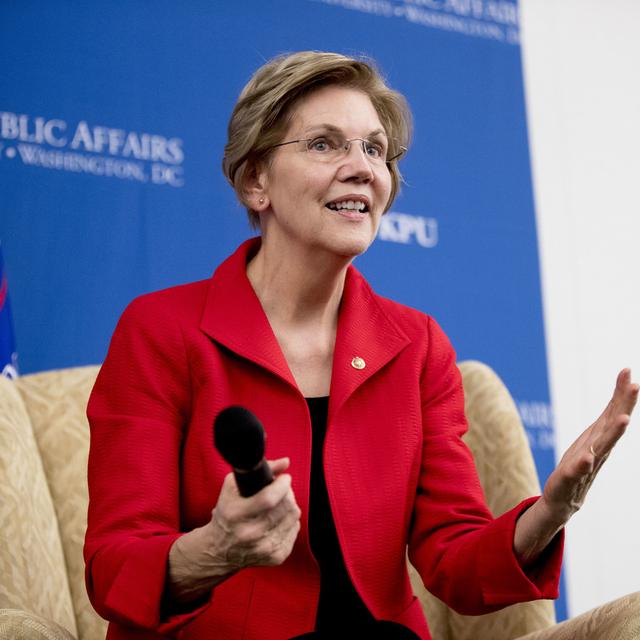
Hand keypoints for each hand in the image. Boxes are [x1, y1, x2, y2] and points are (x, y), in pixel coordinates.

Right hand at [209, 457, 300, 569]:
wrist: (219, 550)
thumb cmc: (227, 513)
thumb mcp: (232, 487)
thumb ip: (259, 470)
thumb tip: (285, 462)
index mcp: (235, 515)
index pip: (268, 498)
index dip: (282, 485)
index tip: (284, 477)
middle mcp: (249, 534)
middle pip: (285, 506)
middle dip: (287, 492)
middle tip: (281, 489)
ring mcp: (264, 548)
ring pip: (293, 517)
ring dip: (290, 505)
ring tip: (279, 503)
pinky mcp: (275, 557)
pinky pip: (295, 530)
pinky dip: (290, 521)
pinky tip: (279, 519)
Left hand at [541, 368, 637, 521]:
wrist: (564, 498)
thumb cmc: (579, 463)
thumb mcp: (591, 436)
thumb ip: (605, 417)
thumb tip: (620, 390)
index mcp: (601, 437)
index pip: (614, 410)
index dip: (621, 392)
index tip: (627, 371)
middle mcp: (598, 448)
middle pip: (614, 424)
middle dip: (625, 405)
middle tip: (635, 386)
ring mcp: (587, 463)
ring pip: (602, 446)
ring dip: (614, 433)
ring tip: (623, 419)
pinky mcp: (571, 477)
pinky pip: (579, 470)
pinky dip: (583, 463)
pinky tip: (586, 457)